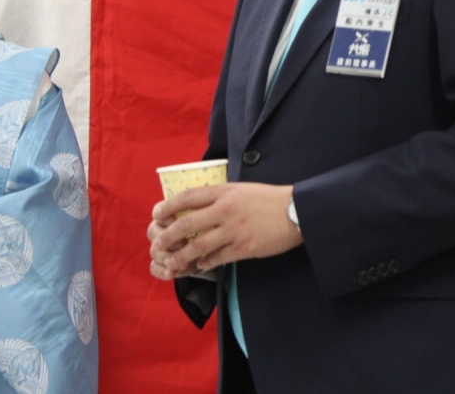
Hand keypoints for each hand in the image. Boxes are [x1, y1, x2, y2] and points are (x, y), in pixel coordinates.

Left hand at [147, 183, 301, 280]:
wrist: (297, 211)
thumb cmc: (269, 198)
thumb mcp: (242, 189)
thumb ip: (221, 196)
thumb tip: (198, 206)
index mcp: (225, 192)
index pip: (188, 197)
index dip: (168, 206)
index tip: (157, 214)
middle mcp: (226, 210)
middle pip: (187, 224)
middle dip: (168, 236)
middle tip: (158, 244)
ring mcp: (234, 231)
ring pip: (198, 246)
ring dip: (181, 256)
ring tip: (171, 262)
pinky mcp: (244, 248)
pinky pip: (217, 258)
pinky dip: (204, 263)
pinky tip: (199, 266)